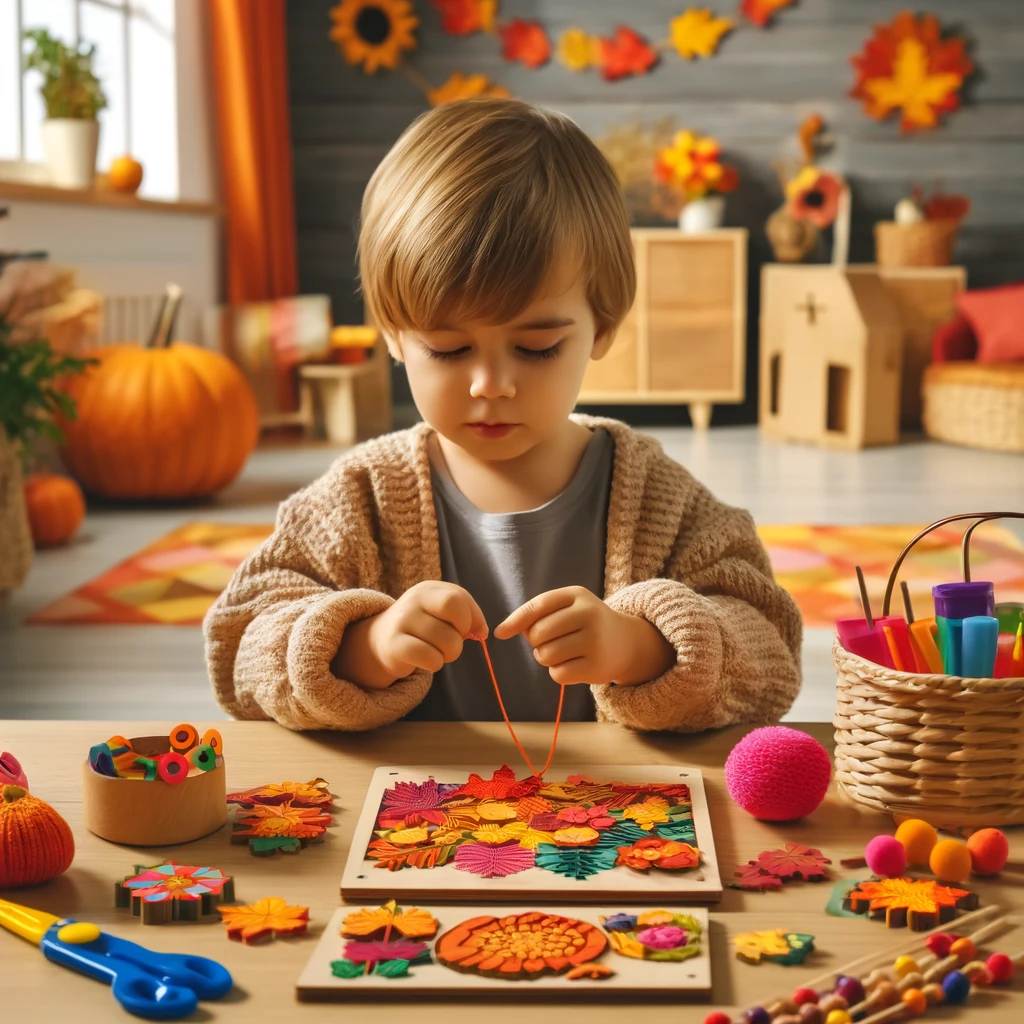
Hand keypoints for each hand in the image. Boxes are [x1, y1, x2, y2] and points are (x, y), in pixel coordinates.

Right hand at [335, 581, 486, 689]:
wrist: (379, 641)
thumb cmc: (422, 626)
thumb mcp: (443, 613)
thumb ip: (468, 615)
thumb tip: (483, 632)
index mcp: (429, 589)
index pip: (458, 598)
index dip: (471, 618)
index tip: (466, 630)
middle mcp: (414, 600)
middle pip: (454, 612)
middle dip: (461, 633)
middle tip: (453, 642)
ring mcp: (402, 621)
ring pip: (446, 640)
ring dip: (450, 654)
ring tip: (438, 653)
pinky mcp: (394, 646)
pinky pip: (430, 658)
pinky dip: (436, 664)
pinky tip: (428, 661)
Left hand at [494, 587, 674, 685]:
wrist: (626, 642)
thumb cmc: (585, 623)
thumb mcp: (567, 608)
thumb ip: (537, 614)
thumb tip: (502, 631)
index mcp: (577, 595)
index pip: (538, 606)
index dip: (516, 620)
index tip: (500, 633)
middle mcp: (588, 614)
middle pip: (537, 634)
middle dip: (535, 642)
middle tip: (550, 641)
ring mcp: (594, 641)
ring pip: (545, 655)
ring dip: (546, 658)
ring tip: (562, 652)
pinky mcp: (597, 667)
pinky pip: (558, 674)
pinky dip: (558, 672)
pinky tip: (573, 665)